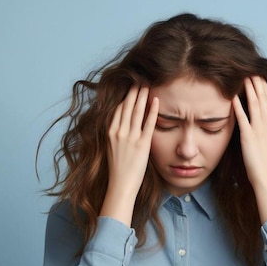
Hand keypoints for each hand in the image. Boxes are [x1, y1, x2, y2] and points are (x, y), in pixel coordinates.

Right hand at [100, 86, 158, 225]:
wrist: (120, 185)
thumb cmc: (118, 170)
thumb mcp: (112, 148)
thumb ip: (117, 136)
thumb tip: (123, 128)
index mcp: (110, 132)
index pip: (118, 109)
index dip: (125, 97)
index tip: (131, 88)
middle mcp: (119, 132)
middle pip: (127, 106)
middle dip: (134, 92)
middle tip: (140, 80)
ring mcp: (130, 138)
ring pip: (136, 111)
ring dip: (142, 97)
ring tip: (147, 85)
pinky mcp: (142, 144)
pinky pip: (148, 124)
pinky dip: (152, 111)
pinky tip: (156, 101)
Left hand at [233, 76, 266, 187]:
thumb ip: (266, 132)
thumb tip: (261, 125)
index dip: (263, 88)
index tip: (259, 76)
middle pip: (263, 99)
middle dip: (257, 83)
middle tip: (252, 69)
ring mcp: (260, 130)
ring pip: (255, 104)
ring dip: (249, 89)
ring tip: (243, 76)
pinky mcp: (249, 136)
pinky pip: (242, 117)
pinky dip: (238, 105)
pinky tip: (233, 96)